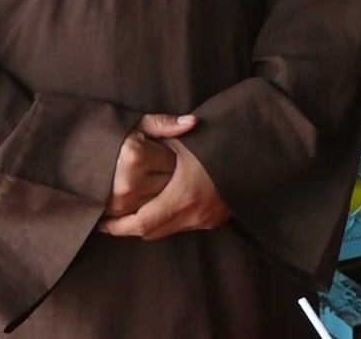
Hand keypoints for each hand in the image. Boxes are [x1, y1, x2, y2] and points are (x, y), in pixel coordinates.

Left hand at [97, 138, 230, 239]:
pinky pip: (184, 225)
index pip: (142, 223)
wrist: (258, 153)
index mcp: (184, 194)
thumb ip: (162, 129)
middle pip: (153, 231)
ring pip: (168, 230)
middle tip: (112, 221)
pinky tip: (163, 205)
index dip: (119, 226)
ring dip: (152, 222)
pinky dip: (170, 218)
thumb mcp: (186, 135)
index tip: (103, 223)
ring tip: (135, 210)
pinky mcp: (215, 220)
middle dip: (131, 227)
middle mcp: (196, 213)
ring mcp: (207, 219)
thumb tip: (134, 143)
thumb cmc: (219, 141)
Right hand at [105, 113, 196, 218]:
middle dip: (169, 176)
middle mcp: (130, 183)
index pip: (173, 162)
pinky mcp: (114, 214)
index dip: (171, 156)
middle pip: (169, 185)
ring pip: (159, 203)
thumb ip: (164, 124)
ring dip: (159, 192)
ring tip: (147, 177)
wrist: (72, 154)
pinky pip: (144, 215)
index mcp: (136, 156)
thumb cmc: (108, 135)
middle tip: (157, 165)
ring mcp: (121, 202)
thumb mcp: (136, 124)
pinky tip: (143, 194)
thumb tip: (192, 122)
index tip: (163, 151)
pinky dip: (147, 206)